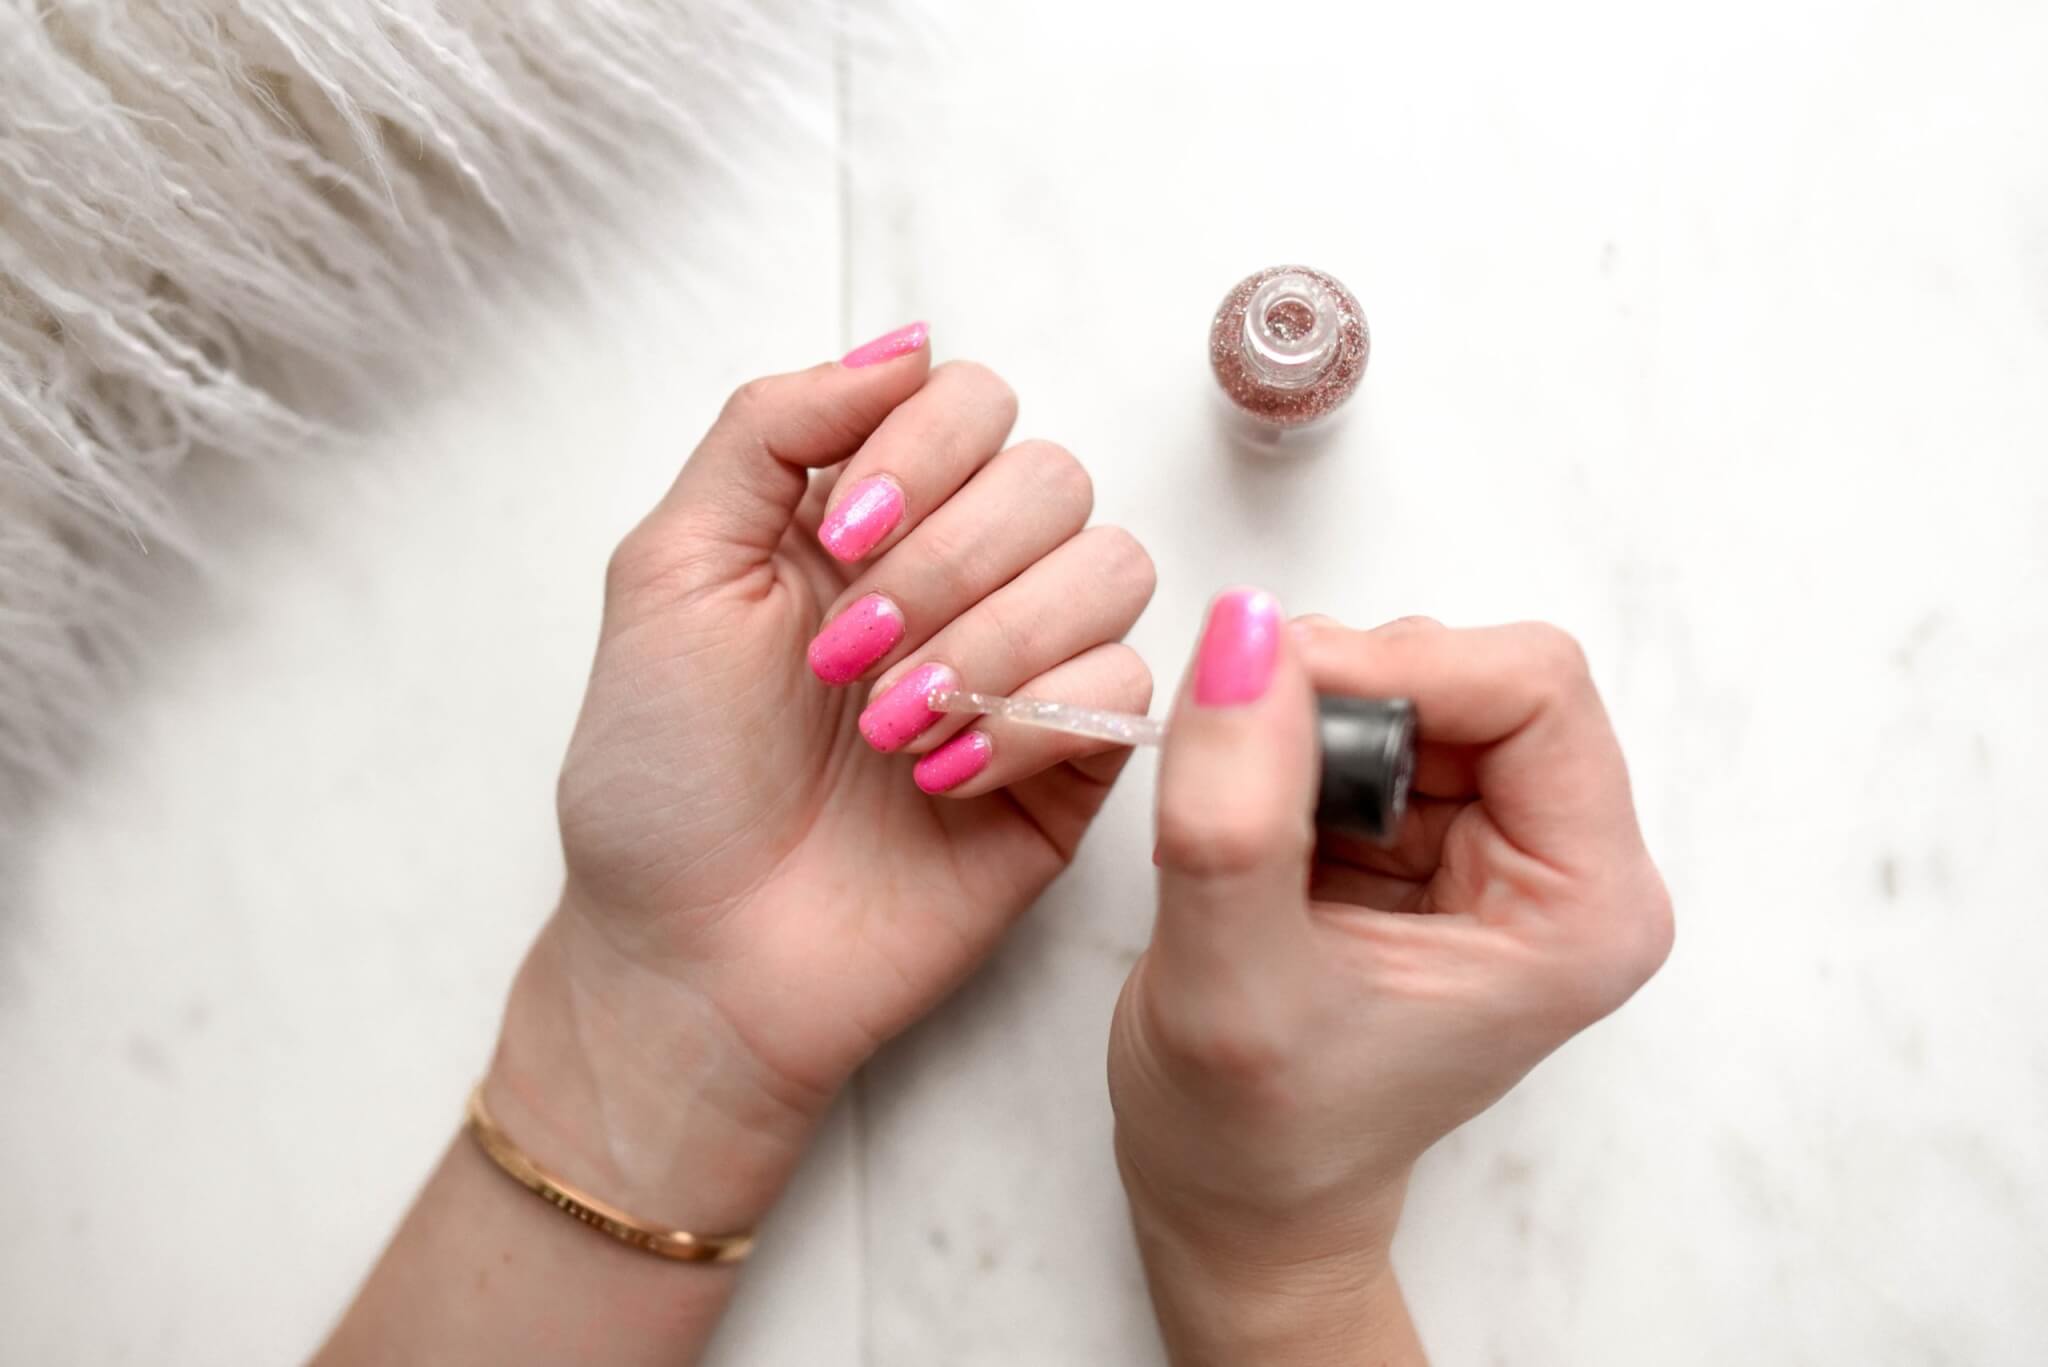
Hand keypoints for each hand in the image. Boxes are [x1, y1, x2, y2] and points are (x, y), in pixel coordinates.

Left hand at [493, 329, 1154, 1230]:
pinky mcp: (1073, 766)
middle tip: (846, 659)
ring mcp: (1027, 669)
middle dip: (950, 561)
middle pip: (1053, 476)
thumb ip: (772, 428)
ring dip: (994, 640)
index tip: (839, 540)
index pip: (972, 402)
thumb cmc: (663, 779)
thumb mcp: (671, 570)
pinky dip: (1031, 723)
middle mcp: (962, 576)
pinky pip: (1126, 689)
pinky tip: (939, 780)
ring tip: (889, 728)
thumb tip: (904, 341)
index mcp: (869, 515)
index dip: (924, 452)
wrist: (694, 957)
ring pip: (1112, 567)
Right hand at [1108, 593, 1671, 1362]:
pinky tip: (1255, 828)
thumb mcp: (1231, 984)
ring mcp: (1498, 845)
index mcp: (1585, 908)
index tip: (1265, 697)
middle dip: (1342, 696)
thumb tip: (1244, 634)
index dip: (1396, 665)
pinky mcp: (1430, 835)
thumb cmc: (1255, 1138)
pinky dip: (1288, 743)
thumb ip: (1236, 814)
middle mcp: (1566, 864)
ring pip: (1411, 684)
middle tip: (1242, 780)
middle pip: (1474, 672)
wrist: (1237, 1201)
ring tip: (1245, 830)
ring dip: (1305, 721)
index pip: (1535, 687)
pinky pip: (1362, 718)